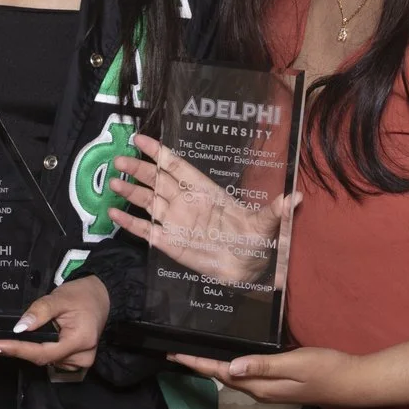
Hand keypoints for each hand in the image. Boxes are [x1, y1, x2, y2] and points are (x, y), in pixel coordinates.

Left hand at [0, 274, 109, 372]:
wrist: (103, 298)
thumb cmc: (82, 295)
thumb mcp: (60, 297)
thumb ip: (40, 312)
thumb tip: (19, 327)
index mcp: (79, 341)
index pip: (41, 351)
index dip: (16, 350)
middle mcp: (79, 358)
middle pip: (38, 358)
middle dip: (6, 352)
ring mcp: (76, 362)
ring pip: (40, 359)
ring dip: (14, 352)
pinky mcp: (71, 361)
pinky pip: (46, 357)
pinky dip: (27, 351)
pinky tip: (6, 346)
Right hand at [107, 135, 291, 287]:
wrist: (249, 270)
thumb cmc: (258, 241)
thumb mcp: (268, 224)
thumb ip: (276, 210)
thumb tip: (296, 197)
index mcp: (206, 192)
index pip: (178, 167)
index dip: (158, 152)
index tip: (140, 138)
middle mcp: (187, 203)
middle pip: (157, 180)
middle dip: (139, 169)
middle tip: (119, 158)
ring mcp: (177, 222)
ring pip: (149, 201)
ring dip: (131, 191)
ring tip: (113, 182)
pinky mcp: (170, 243)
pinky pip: (146, 230)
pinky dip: (130, 222)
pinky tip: (114, 214)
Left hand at [169, 345, 368, 405]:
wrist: (352, 383)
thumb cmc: (326, 369)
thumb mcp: (294, 364)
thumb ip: (263, 366)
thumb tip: (229, 368)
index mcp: (261, 387)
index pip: (221, 374)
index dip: (197, 364)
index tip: (174, 355)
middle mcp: (260, 391)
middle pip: (223, 377)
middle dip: (199, 366)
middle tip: (176, 352)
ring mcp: (270, 390)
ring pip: (234, 378)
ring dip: (214, 366)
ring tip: (196, 354)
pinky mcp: (278, 385)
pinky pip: (247, 375)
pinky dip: (232, 366)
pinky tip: (231, 357)